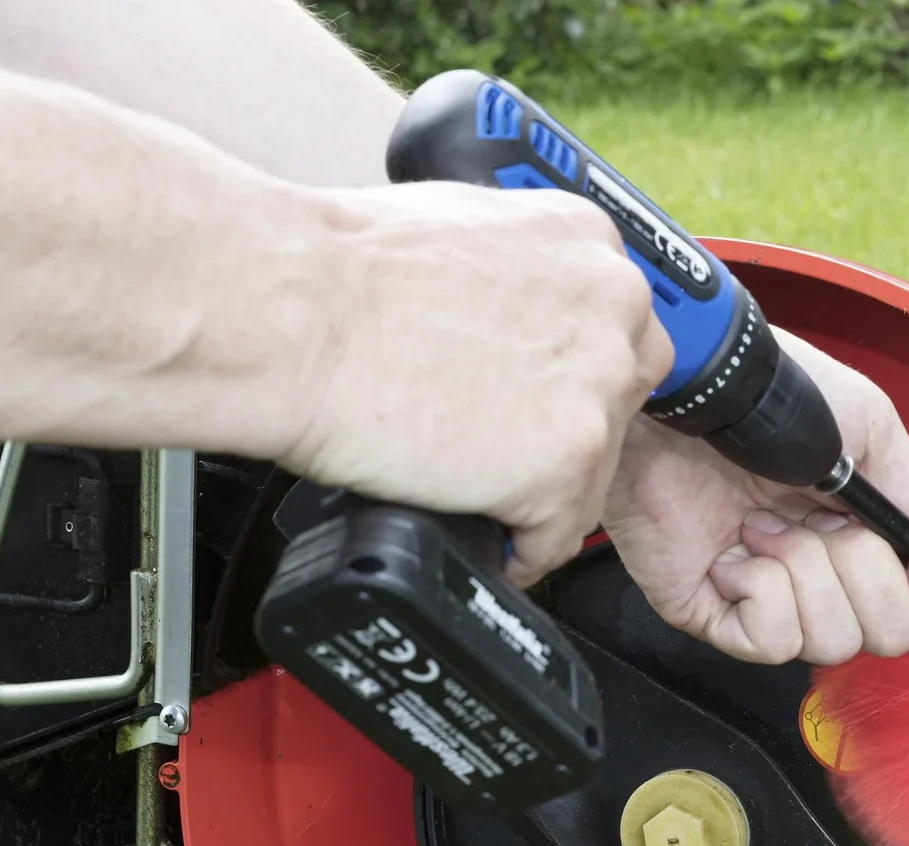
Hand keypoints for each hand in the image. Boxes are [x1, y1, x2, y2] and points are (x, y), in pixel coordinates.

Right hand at [278, 181, 673, 582]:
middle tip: (490, 449)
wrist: (290, 313)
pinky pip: (555, 537)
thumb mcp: (457, 235)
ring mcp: (598, 387)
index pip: (612, 332)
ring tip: (460, 484)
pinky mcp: (571, 461)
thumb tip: (511, 321)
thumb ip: (514, 278)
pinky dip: (511, 546)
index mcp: (585, 241)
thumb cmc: (336, 273)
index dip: (562, 380)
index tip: (526, 403)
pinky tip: (462, 520)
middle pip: (618, 406)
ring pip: (592, 478)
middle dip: (559, 438)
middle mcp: (612, 306)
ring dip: (532, 496)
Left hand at [602, 332, 908, 663]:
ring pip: (832, 642)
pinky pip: (773, 644)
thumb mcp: (872, 431)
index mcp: (865, 535)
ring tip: (767, 523)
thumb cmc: (772, 396)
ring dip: (807, 571)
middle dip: (867, 575)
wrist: (692, 395)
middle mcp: (823, 576)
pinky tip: (736, 553)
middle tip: (829, 523)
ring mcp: (769, 600)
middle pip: (889, 636)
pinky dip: (763, 593)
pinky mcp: (715, 616)